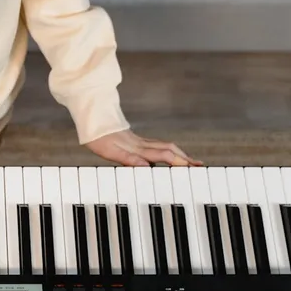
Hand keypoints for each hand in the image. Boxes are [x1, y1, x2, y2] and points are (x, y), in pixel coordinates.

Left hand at [85, 129, 202, 166]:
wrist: (91, 122)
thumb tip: (146, 167)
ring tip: (190, 163)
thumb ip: (129, 159)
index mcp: (137, 148)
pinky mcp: (135, 141)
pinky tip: (168, 158)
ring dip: (180, 154)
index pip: (164, 156)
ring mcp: (140, 142)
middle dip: (185, 158)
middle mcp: (142, 144)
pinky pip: (157, 147)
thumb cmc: (98, 138)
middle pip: (170, 150)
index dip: (179, 162)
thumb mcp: (110, 152)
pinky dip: (168, 153)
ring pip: (166, 147)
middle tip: (199, 166)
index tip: (193, 168)